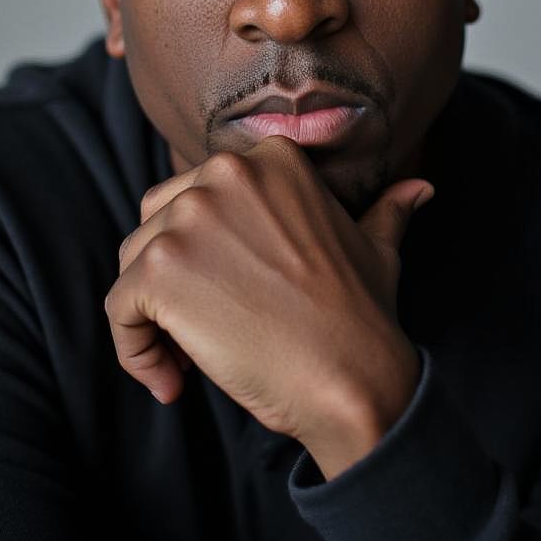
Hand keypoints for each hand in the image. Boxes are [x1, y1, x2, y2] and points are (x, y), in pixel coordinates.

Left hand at [104, 135, 432, 478]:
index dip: (206, 250)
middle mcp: (225, 171)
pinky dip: (133, 350)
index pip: (200, 192)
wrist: (352, 374)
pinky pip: (118, 308)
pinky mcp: (161, 268)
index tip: (231, 297)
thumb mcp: (377, 247)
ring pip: (134, 263)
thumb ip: (387, 210)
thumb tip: (422, 189)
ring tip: (190, 360)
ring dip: (152, 315)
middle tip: (208, 329)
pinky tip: (172, 382)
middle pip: (158, 220)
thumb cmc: (362, 314)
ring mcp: (191, 217)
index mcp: (271, 157)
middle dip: (172, 276)